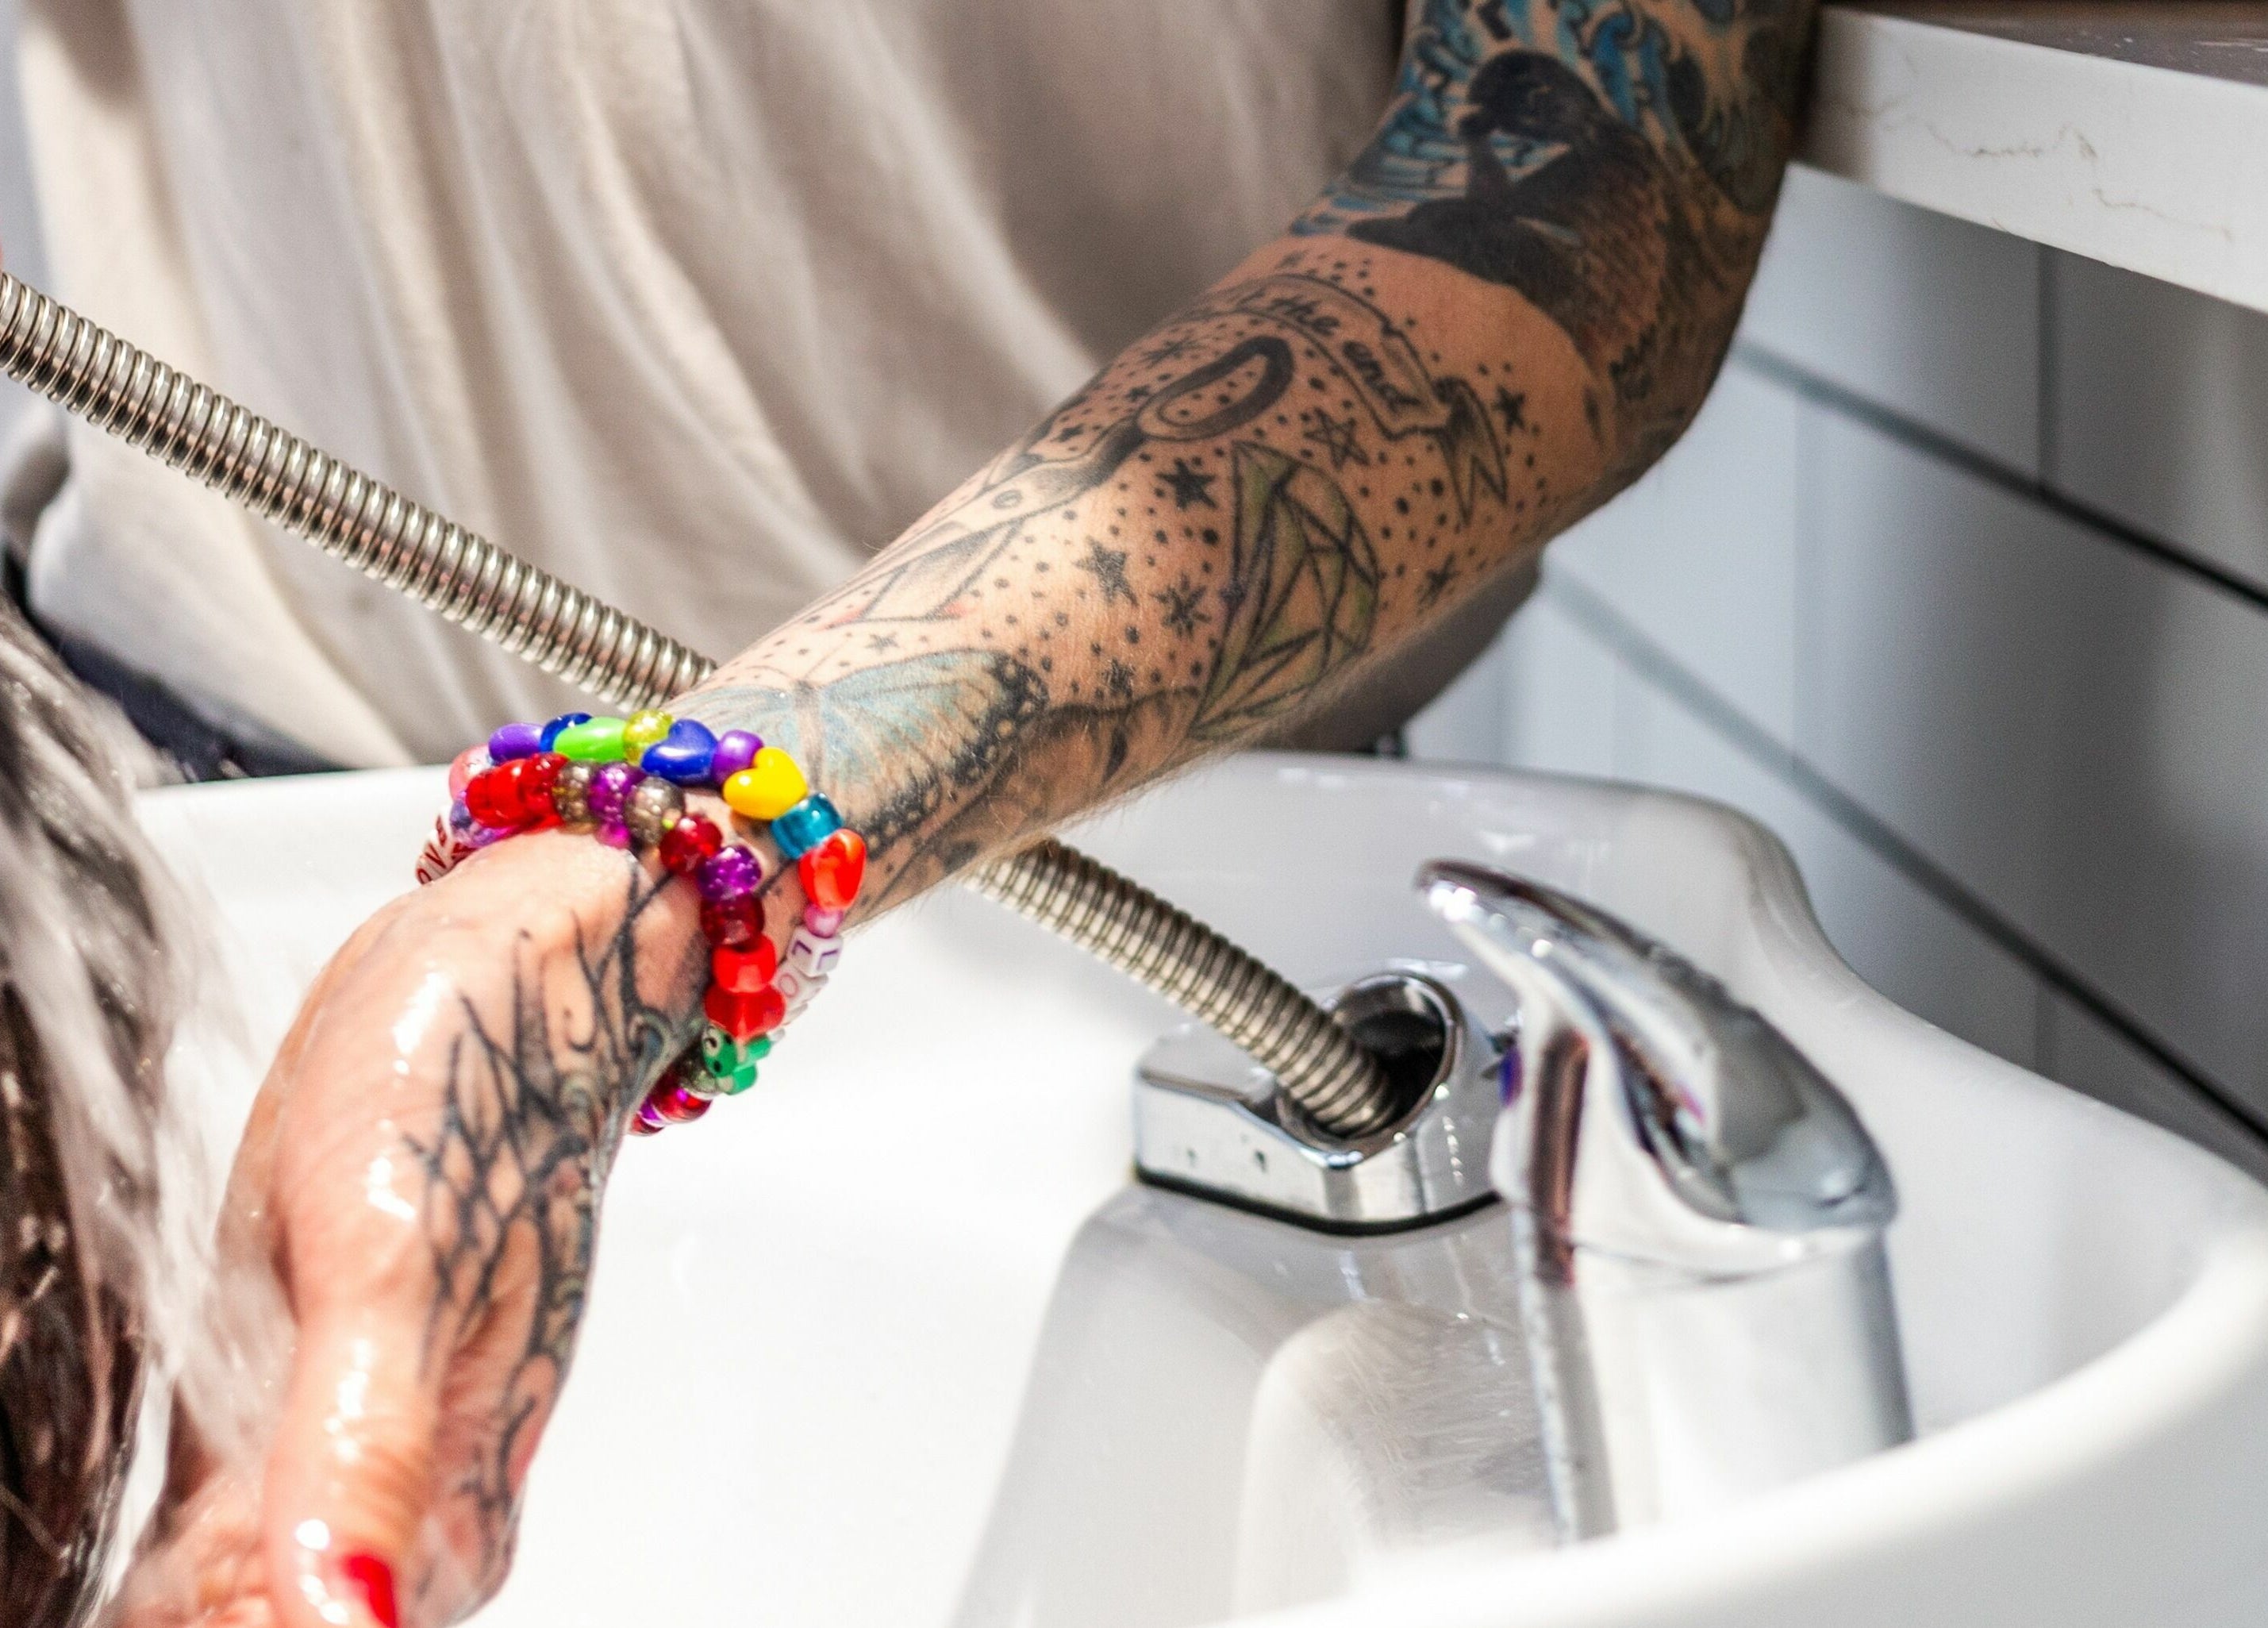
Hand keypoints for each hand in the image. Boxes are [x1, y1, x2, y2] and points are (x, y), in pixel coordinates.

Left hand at [118, 834, 702, 1626]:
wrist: (502, 972)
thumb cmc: (475, 1084)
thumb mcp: (395, 1255)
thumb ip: (365, 1450)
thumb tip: (346, 1622)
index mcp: (446, 1518)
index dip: (188, 1609)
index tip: (171, 1528)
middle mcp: (398, 1513)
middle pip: (226, 1625)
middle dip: (166, 1584)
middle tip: (198, 1393)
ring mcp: (338, 1458)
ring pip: (199, 1589)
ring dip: (150, 1551)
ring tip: (159, 1396)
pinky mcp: (287, 1402)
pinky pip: (188, 1513)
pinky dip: (137, 1508)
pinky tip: (118, 1443)